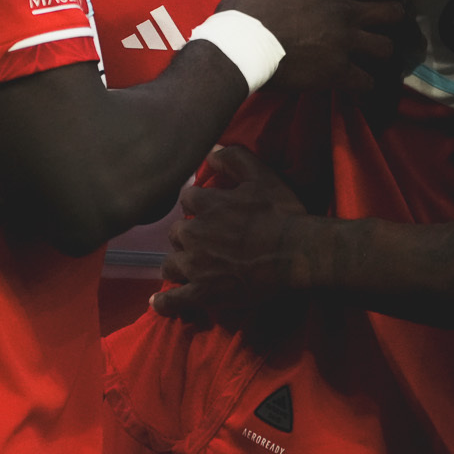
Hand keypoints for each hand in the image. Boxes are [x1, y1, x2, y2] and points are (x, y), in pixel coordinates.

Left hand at [155, 144, 319, 321]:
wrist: (294, 252)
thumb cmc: (280, 213)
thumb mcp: (262, 175)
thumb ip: (234, 159)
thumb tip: (210, 151)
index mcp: (206, 205)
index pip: (188, 199)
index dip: (198, 205)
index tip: (208, 210)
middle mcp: (193, 234)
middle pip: (176, 233)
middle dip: (186, 236)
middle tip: (204, 241)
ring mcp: (195, 266)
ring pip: (170, 264)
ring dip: (177, 264)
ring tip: (188, 268)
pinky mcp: (201, 293)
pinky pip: (173, 300)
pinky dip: (164, 302)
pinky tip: (159, 302)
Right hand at [220, 0, 408, 91]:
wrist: (237, 46)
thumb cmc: (245, 7)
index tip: (384, 0)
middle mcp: (345, 13)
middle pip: (392, 14)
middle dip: (393, 20)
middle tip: (383, 28)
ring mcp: (344, 43)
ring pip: (386, 48)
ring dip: (380, 53)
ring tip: (371, 58)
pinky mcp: (337, 72)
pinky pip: (367, 82)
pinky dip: (365, 85)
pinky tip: (357, 85)